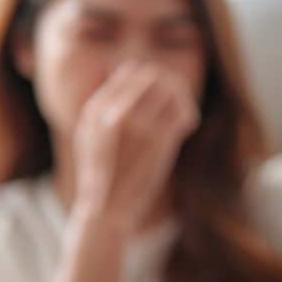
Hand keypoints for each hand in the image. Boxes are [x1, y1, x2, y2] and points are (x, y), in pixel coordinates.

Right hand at [70, 60, 198, 232]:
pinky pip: (182, 113)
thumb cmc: (102, 176)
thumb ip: (106, 104)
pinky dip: (190, 115)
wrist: (107, 211)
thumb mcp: (92, 136)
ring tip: (184, 117)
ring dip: (183, 99)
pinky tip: (188, 128)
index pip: (132, 72)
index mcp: (97, 109)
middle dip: (171, 85)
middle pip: (154, 75)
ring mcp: (138, 125)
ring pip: (172, 89)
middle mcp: (115, 112)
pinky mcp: (158, 142)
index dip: (152, 81)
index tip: (160, 98)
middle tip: (178, 104)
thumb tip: (129, 70)